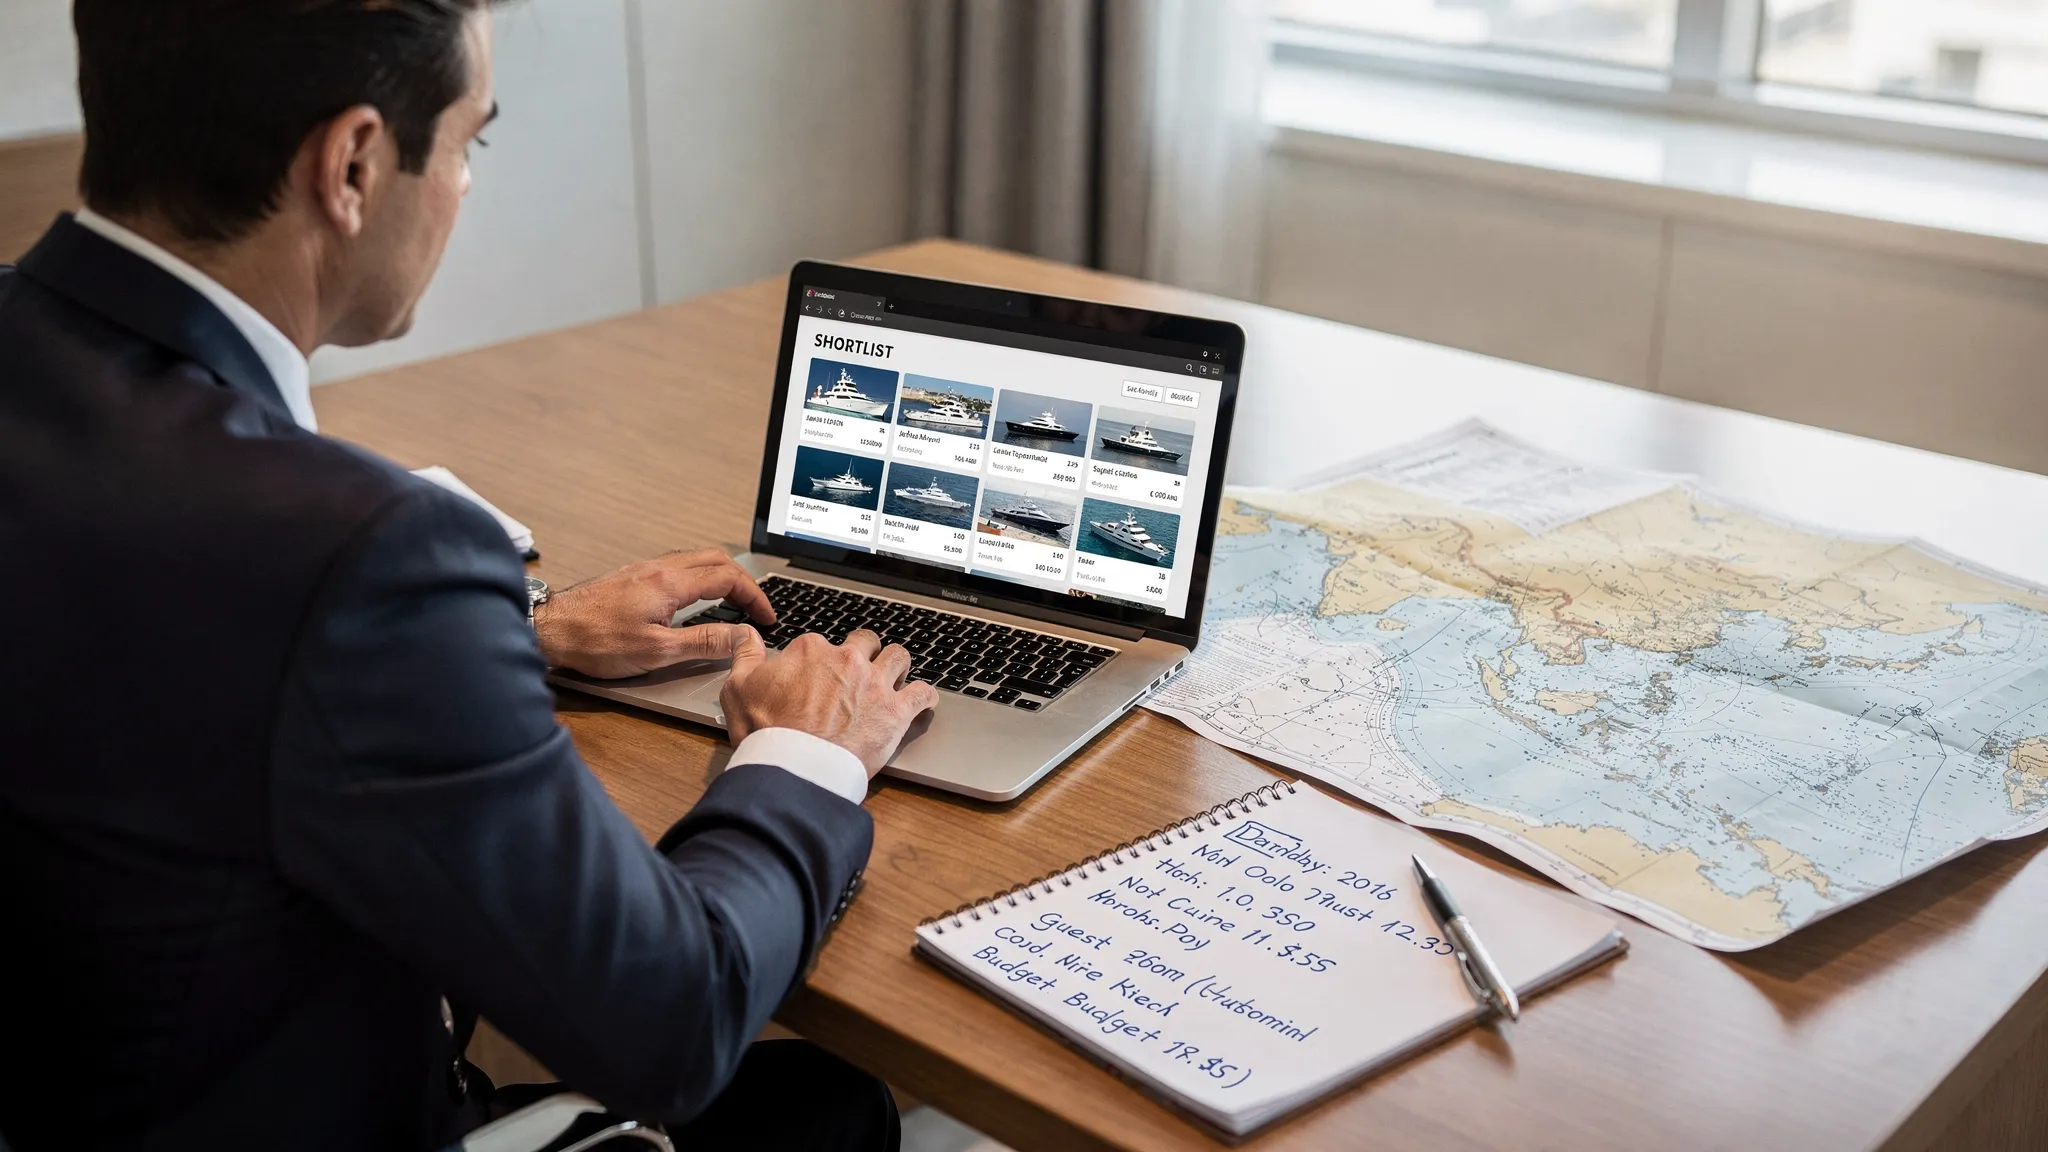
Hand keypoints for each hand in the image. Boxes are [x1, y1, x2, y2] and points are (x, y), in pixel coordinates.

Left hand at [533, 549, 774, 678]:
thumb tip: (740, 636)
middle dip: (743, 581)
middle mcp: (658, 568)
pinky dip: (698, 577)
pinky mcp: (631, 576)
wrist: (549, 629)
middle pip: (716, 559)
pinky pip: (676, 565)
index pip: (728, 578)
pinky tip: (693, 598)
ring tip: (731, 601)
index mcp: (670, 583)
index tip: (766, 616)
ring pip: (695, 559)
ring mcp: (643, 569)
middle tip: (755, 606)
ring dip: (720, 576)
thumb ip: (703, 642)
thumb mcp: (656, 651)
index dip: (754, 596)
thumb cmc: (594, 641)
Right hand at [721, 628, 939, 775]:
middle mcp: (847, 660)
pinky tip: (923, 701)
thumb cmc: (766, 732)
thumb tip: (746, 635)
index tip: (819, 676)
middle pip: (866, 642)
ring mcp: (875, 684)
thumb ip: (744, 656)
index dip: (821, 660)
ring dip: (897, 666)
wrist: (796, 767)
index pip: (822, 643)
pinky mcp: (896, 711)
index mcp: (811, 651)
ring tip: (894, 678)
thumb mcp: (738, 688)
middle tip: (859, 673)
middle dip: (865, 654)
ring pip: (899, 657)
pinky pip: (924, 693)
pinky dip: (925, 697)